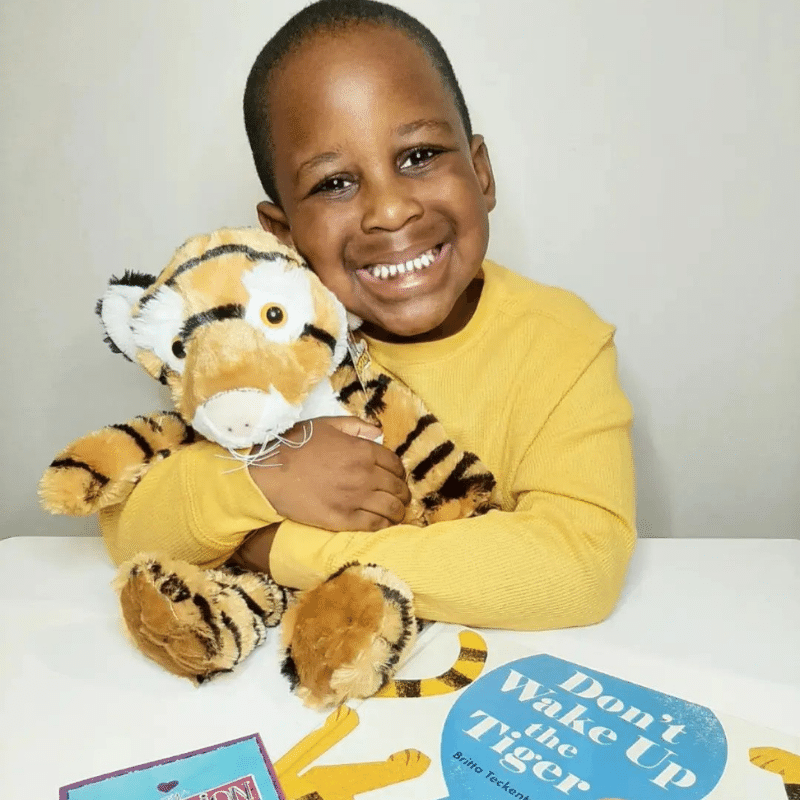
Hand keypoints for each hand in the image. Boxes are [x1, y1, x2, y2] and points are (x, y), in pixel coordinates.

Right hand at [248, 417, 410, 530]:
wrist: (270, 472)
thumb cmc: (295, 445)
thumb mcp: (326, 425)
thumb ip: (355, 426)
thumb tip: (378, 431)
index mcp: (362, 451)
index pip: (395, 463)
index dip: (399, 471)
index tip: (397, 476)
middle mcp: (364, 475)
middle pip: (396, 487)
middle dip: (403, 492)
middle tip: (401, 496)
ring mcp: (354, 499)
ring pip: (390, 508)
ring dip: (398, 511)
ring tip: (397, 513)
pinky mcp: (343, 519)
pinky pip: (374, 524)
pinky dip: (384, 525)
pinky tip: (385, 524)